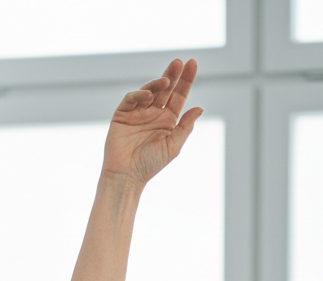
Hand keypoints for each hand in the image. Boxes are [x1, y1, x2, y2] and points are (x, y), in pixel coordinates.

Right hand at [102, 58, 201, 186]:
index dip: (186, 80)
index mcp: (168, 120)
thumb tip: (200, 108)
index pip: (179, 95)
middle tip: (179, 63)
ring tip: (166, 81)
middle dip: (172, 75)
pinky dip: (139, 94)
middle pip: (165, 89)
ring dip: (157, 83)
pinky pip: (131, 99)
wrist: (126, 176)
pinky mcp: (122, 114)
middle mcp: (154, 114)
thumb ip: (185, 127)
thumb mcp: (173, 146)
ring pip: (149, 91)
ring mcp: (138, 113)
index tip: (192, 64)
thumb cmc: (150, 165)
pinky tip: (148, 96)